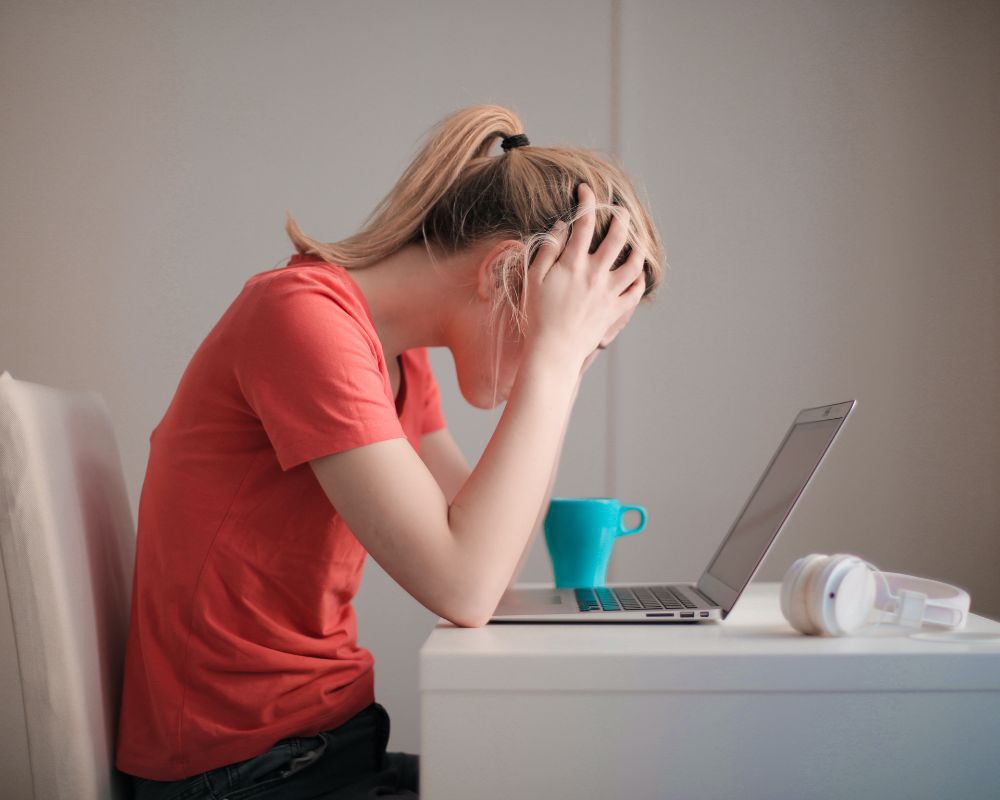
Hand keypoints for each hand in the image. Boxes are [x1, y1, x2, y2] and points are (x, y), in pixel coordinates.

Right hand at [524, 183, 645, 368]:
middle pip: (617, 238)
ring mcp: (609, 293)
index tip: (586, 189)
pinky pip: (636, 292)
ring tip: (636, 239)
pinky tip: (637, 272)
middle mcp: (596, 274)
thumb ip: (548, 250)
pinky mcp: (615, 311)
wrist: (553, 350)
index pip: (584, 223)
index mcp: (573, 264)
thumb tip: (563, 227)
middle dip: (621, 218)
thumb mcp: (534, 279)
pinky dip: (639, 279)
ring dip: (637, 247)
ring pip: (634, 263)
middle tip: (620, 210)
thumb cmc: (537, 315)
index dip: (587, 201)